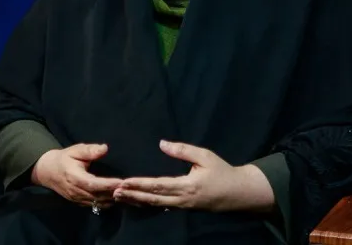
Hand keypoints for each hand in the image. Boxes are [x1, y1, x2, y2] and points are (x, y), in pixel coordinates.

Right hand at [31, 143, 122, 207]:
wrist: (47, 172)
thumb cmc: (64, 158)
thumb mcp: (75, 150)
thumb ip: (89, 150)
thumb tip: (104, 148)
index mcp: (74, 177)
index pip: (93, 183)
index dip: (107, 184)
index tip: (121, 181)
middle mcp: (76, 191)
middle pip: (98, 196)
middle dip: (114, 193)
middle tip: (130, 189)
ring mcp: (77, 199)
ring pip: (98, 203)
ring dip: (112, 200)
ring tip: (127, 195)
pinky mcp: (79, 202)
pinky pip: (95, 206)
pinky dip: (107, 203)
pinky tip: (118, 199)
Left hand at [113, 140, 273, 211]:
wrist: (237, 193)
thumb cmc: (222, 172)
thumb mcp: (205, 156)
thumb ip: (183, 150)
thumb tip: (162, 143)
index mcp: (186, 186)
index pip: (158, 185)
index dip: (140, 184)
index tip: (124, 181)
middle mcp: (181, 199)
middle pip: (152, 198)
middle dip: (132, 195)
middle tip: (113, 191)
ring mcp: (182, 206)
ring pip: (155, 205)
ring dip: (136, 201)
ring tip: (119, 197)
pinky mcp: (183, 208)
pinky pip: (162, 207)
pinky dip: (147, 204)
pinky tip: (137, 201)